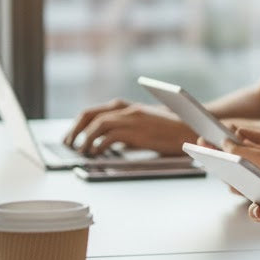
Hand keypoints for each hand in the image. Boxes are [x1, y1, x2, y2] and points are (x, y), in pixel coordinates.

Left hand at [64, 100, 193, 155]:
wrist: (191, 130)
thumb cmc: (168, 131)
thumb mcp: (143, 126)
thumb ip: (125, 130)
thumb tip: (105, 143)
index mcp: (126, 107)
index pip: (93, 111)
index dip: (77, 124)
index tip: (70, 137)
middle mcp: (127, 109)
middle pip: (90, 115)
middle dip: (74, 130)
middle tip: (68, 144)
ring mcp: (132, 119)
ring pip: (97, 124)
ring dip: (84, 138)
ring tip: (80, 151)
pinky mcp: (137, 131)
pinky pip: (109, 137)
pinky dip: (98, 145)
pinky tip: (96, 153)